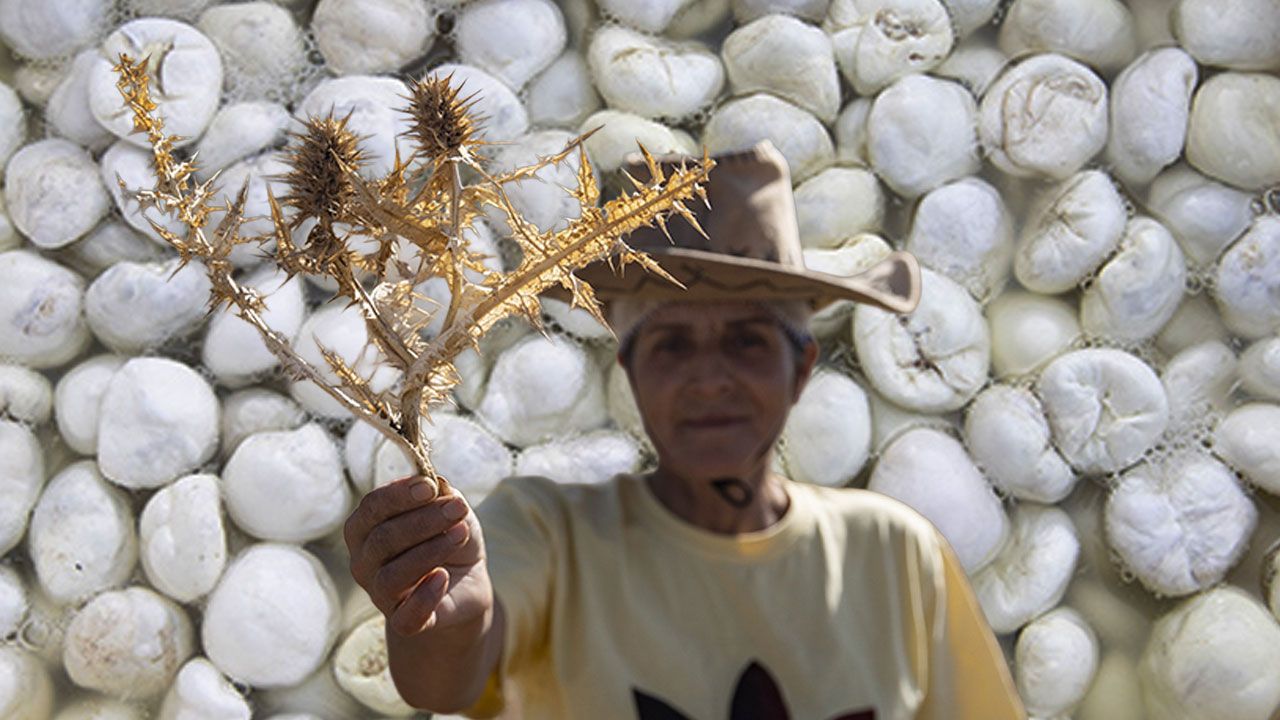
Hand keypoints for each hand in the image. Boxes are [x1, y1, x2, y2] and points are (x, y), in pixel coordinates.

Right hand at [344, 476, 491, 636]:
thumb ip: (440, 495)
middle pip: (383, 540)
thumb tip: (435, 486)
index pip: (372, 508)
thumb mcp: (449, 509)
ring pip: (391, 577)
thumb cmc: (448, 536)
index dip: (399, 495)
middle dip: (424, 521)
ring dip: (430, 551)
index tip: (430, 487)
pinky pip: (405, 617)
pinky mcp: (403, 622)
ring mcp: (379, 594)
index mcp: (366, 528)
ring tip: (461, 534)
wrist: (465, 581)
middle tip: (458, 509)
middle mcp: (364, 562)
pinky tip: (443, 577)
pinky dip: (425, 597)